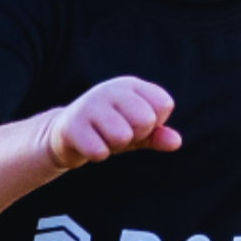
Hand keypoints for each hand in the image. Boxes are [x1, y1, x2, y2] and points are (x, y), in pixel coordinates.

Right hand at [42, 77, 181, 168]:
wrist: (65, 136)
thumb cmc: (109, 131)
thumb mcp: (138, 133)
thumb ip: (158, 136)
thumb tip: (176, 142)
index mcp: (130, 86)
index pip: (164, 105)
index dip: (154, 123)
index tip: (135, 123)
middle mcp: (110, 89)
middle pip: (146, 120)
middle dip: (135, 135)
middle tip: (118, 133)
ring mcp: (89, 105)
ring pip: (122, 136)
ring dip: (114, 146)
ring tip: (102, 138)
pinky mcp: (71, 126)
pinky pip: (100, 151)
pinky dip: (97, 154)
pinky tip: (88, 144)